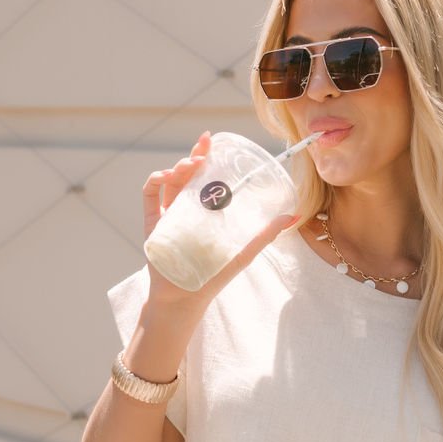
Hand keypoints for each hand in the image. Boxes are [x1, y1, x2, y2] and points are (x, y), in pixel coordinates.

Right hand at [141, 131, 296, 318]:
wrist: (184, 300)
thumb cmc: (212, 277)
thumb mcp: (242, 252)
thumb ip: (264, 235)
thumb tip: (293, 216)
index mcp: (203, 211)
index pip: (205, 177)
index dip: (207, 156)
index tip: (214, 141)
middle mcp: (184, 209)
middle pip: (187, 174)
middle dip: (194, 155)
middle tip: (205, 144)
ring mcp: (167, 215)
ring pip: (169, 182)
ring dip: (178, 167)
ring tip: (191, 164)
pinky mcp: (152, 225)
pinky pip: (149, 197)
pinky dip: (155, 182)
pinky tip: (166, 177)